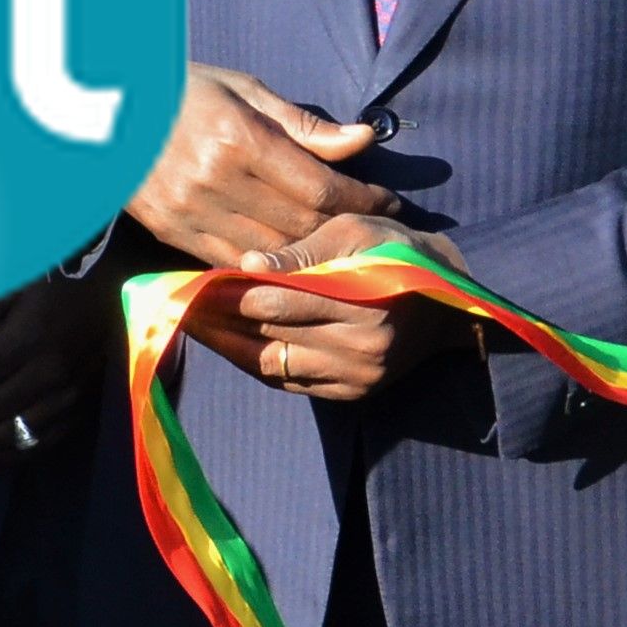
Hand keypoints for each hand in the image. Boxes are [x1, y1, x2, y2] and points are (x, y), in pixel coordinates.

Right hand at [127, 65, 400, 268]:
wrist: (103, 107)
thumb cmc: (184, 91)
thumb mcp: (244, 90)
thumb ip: (305, 124)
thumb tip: (364, 140)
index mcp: (238, 138)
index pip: (320, 187)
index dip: (363, 199)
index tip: (387, 200)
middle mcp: (214, 180)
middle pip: (302, 225)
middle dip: (344, 228)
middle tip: (368, 225)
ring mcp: (189, 210)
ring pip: (272, 252)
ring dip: (311, 253)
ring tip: (336, 245)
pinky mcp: (170, 231)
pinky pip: (233, 263)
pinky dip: (267, 265)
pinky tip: (288, 258)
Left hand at [195, 212, 472, 403]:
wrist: (450, 304)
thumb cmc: (397, 252)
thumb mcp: (355, 232)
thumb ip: (303, 249)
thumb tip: (249, 262)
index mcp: (361, 304)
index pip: (275, 300)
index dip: (227, 290)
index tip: (191, 278)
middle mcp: (359, 349)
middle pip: (267, 332)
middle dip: (218, 315)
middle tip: (175, 300)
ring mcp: (356, 377)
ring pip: (270, 363)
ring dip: (226, 343)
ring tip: (188, 322)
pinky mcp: (352, 393)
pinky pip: (288, 382)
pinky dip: (253, 362)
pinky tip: (225, 342)